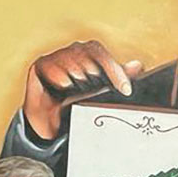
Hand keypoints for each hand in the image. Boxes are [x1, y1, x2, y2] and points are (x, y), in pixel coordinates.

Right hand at [23, 40, 143, 139]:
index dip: (114, 71)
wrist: (51, 124)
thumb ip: (118, 78)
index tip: (125, 90)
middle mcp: (72, 52)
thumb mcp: (101, 94)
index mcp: (88, 54)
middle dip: (94, 76)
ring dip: (77, 80)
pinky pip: (51, 67)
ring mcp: (55, 57)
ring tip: (75, 91)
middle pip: (87, 55)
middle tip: (91, 91)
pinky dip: (60, 81)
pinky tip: (61, 90)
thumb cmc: (77, 106)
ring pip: (71, 61)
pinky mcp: (39, 65)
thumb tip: (138, 65)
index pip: (101, 54)